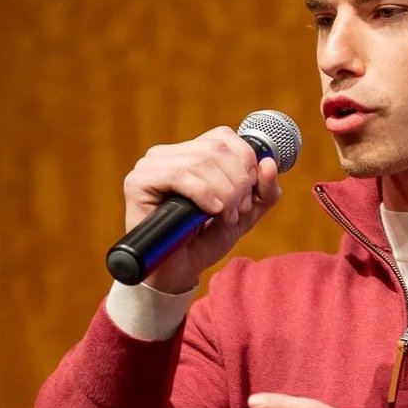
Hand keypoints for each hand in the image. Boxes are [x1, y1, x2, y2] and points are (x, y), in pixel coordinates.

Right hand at [124, 127, 282, 293]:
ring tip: (225, 217)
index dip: (245, 163)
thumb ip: (264, 190)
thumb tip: (269, 163)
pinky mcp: (138, 181)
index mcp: (191, 152)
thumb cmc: (207, 240)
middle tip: (238, 211)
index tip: (248, 196)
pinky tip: (209, 212)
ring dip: (224, 193)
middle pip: (217, 150)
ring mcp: (150, 165)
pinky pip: (178, 175)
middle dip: (237, 183)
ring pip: (201, 162)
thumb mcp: (246, 213)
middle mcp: (168, 153)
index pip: (224, 137)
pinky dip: (203, 194)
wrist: (180, 270)